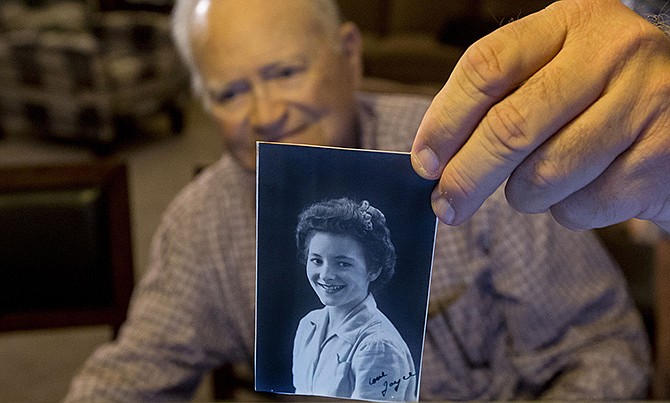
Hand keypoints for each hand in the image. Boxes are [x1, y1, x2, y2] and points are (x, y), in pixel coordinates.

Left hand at [411, 0, 669, 231]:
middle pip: (510, 126)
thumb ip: (500, 99)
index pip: (487, 67)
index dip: (445, 121)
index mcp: (569, 22)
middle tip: (446, 205)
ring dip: (523, 195)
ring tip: (535, 185)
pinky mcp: (663, 156)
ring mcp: (644, 102)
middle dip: (466, 177)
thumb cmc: (600, 96)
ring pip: (544, 175)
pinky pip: (584, 206)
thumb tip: (434, 159)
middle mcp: (611, 53)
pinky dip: (567, 211)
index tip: (424, 162)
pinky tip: (583, 189)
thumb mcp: (554, 71)